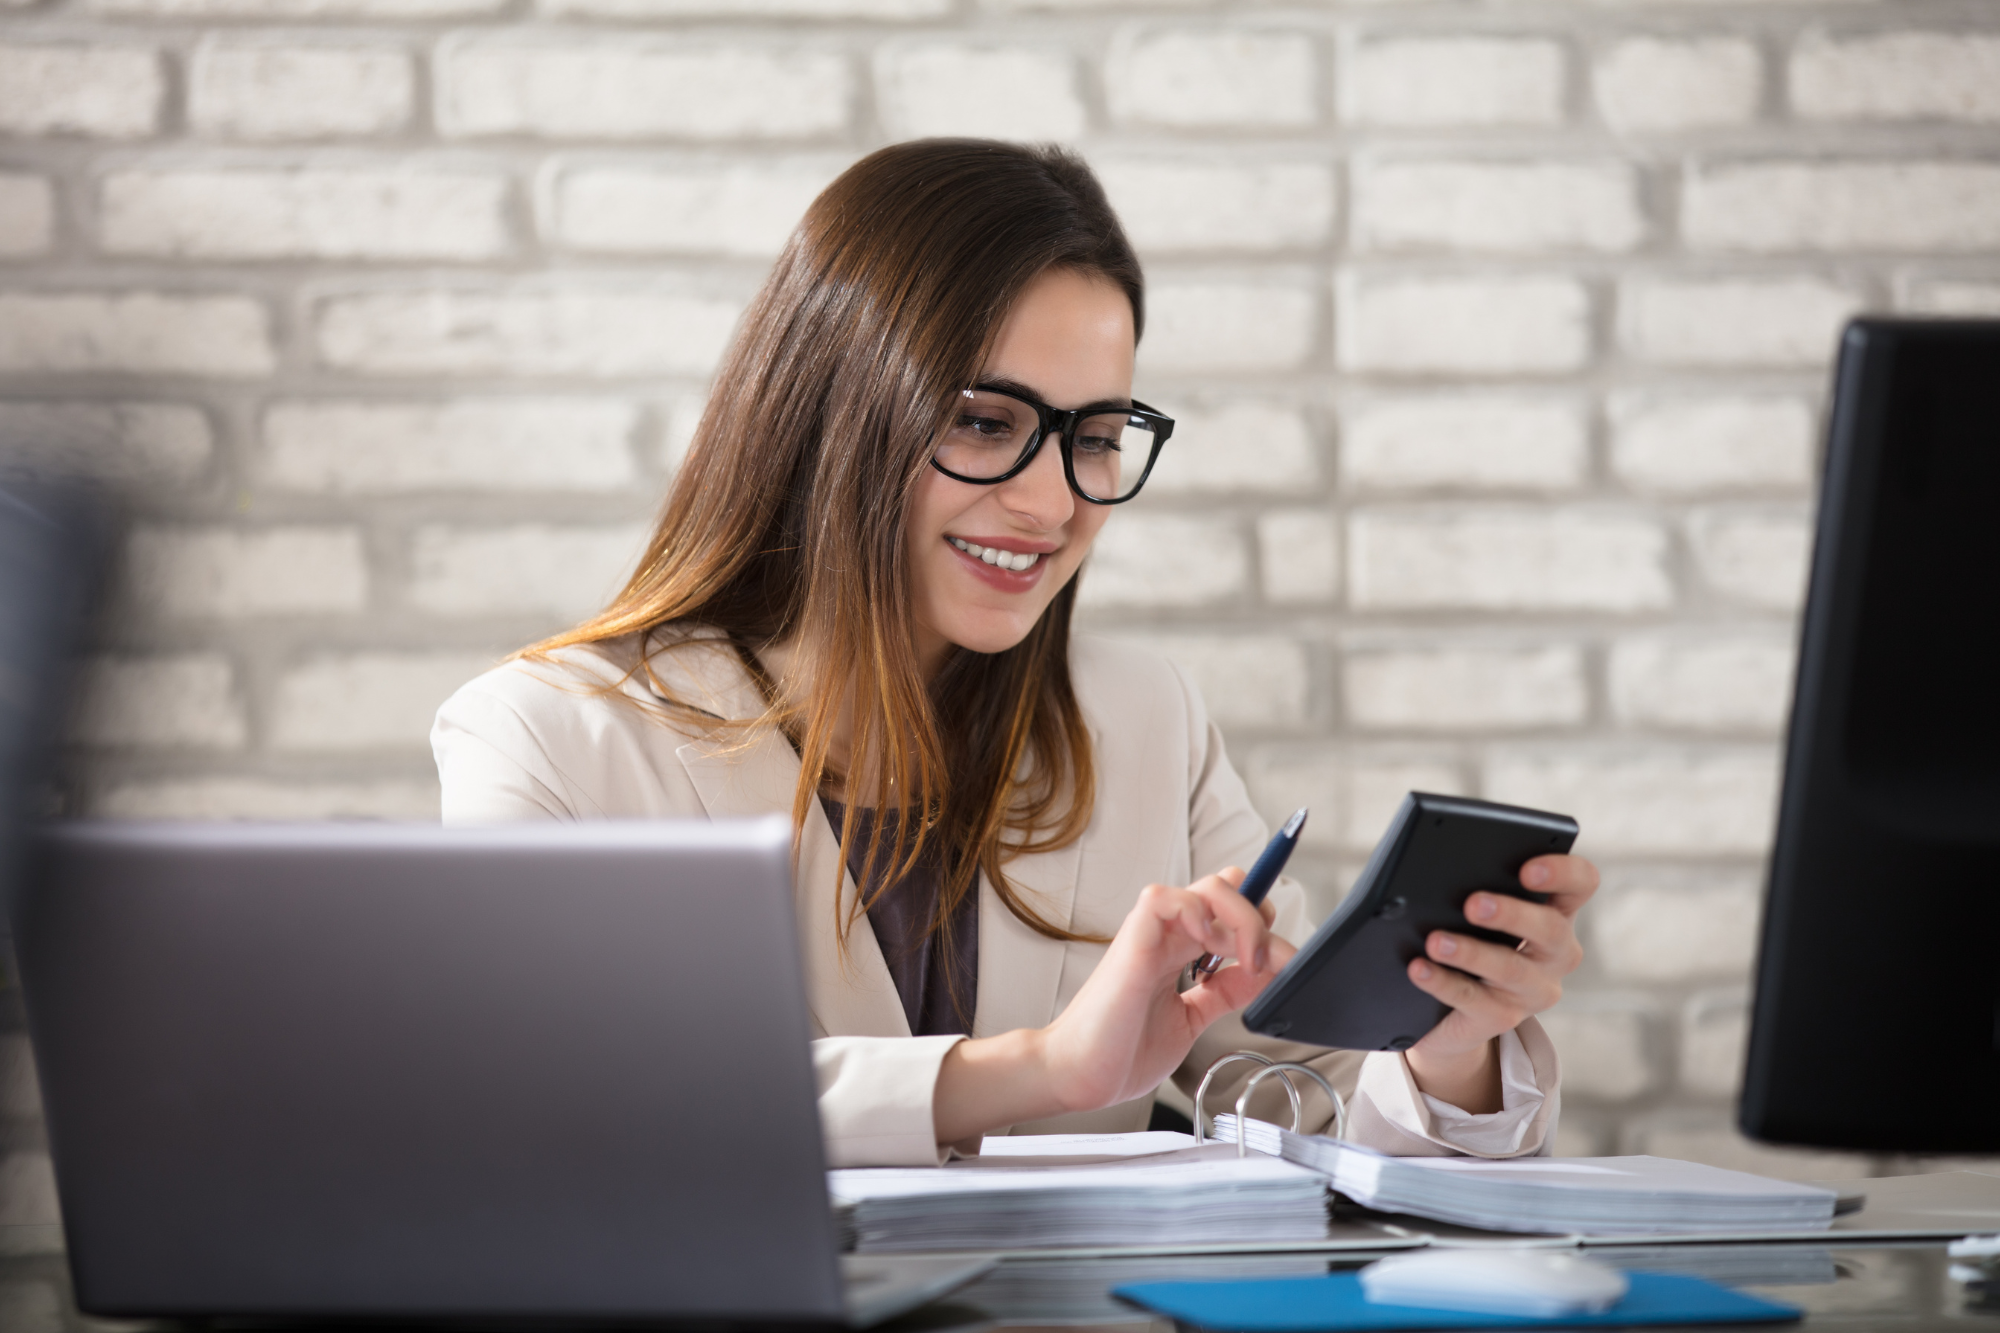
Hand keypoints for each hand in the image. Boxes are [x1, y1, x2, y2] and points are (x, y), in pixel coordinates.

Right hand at [931, 867, 1293, 1143]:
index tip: (1283, 960)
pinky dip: (1197, 912)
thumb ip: (1223, 993)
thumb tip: (1264, 975)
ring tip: (1247, 959)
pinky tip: (1207, 943)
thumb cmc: (1121, 1052)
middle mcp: (1168, 936)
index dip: (1262, 921)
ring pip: (1209, 887)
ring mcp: (1151, 935)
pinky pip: (1165, 899)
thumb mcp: (1192, 1020)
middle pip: (1230, 889)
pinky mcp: (1133, 942)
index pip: (1229, 908)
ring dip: (1242, 918)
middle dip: (1262, 919)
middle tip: (1269, 963)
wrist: (1078, 1076)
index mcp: (1180, 951)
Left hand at [1403, 853, 1597, 1112]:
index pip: (1580, 884)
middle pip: (1550, 929)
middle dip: (1512, 914)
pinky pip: (1474, 1000)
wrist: (1451, 1011)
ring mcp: (1533, 990)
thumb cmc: (1470, 941)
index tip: (1527, 870)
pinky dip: (1443, 982)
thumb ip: (1477, 888)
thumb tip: (1438, 871)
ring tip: (1436, 942)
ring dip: (1472, 953)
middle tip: (1474, 904)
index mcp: (1556, 913)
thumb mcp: (1481, 915)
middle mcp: (1555, 953)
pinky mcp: (1502, 1017)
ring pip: (1510, 969)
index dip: (1563, 873)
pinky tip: (1420, 969)